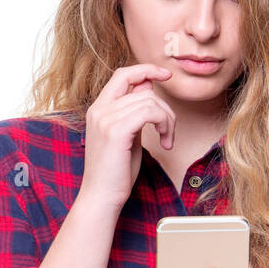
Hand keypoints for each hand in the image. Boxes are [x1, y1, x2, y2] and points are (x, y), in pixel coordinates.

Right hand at [81, 63, 176, 209]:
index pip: (123, 75)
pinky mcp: (116, 131)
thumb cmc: (116, 172)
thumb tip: (148, 87)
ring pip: (150, 101)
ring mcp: (106, 119)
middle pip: (144, 90)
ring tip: (167, 139)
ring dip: (167, 120)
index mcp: (99, 109)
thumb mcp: (128, 135)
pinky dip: (164, 124)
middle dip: (165, 107)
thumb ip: (135, 111)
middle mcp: (99, 110)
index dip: (146, 70)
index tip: (166, 75)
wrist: (101, 197)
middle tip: (169, 130)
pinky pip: (150, 112)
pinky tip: (165, 142)